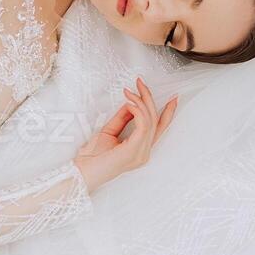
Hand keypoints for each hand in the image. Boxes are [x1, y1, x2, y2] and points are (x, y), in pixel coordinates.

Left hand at [74, 76, 176, 191]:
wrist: (82, 171)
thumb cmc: (93, 156)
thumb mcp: (110, 132)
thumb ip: (122, 119)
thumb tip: (131, 104)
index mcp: (140, 149)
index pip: (159, 129)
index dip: (167, 113)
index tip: (172, 98)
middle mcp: (144, 152)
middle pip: (155, 121)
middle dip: (149, 98)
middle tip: (141, 82)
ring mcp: (140, 153)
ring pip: (150, 121)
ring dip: (141, 101)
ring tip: (130, 90)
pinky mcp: (133, 150)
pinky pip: (143, 126)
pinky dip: (138, 111)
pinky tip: (130, 103)